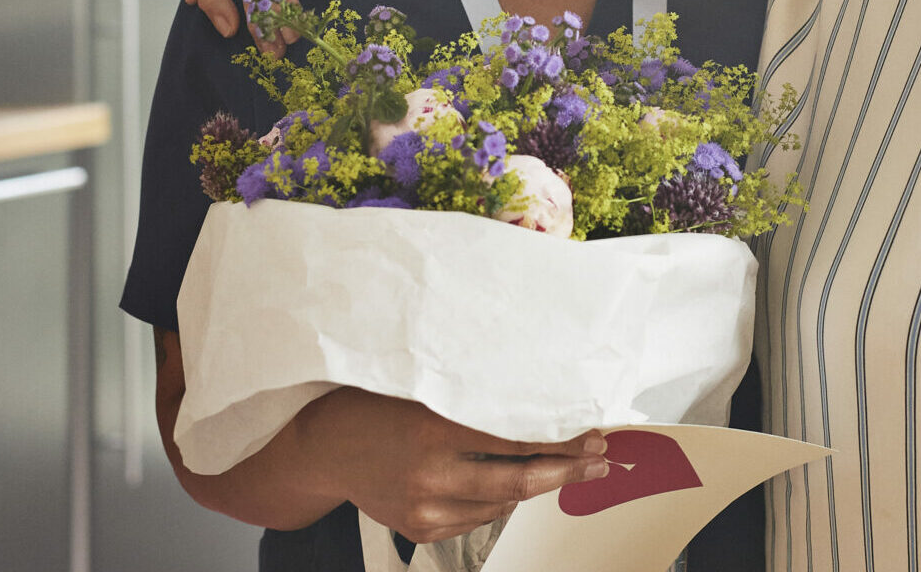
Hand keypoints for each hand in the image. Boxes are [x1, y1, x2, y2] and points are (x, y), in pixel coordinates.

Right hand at [296, 387, 610, 545]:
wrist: (322, 448)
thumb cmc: (371, 405)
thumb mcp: (422, 389)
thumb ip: (471, 401)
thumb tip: (533, 405)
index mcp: (432, 434)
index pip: (515, 443)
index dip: (560, 440)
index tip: (590, 434)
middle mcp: (430, 478)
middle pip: (518, 481)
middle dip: (566, 471)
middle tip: (598, 460)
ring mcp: (425, 511)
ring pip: (501, 504)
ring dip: (536, 485)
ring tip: (565, 467)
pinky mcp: (420, 530)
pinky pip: (477, 518)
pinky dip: (499, 500)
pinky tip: (512, 482)